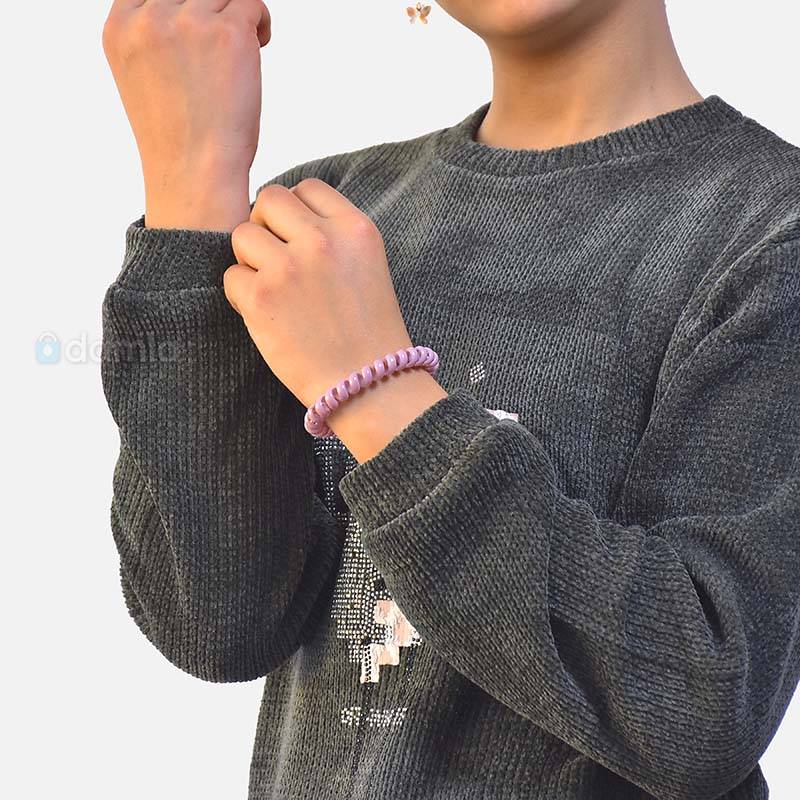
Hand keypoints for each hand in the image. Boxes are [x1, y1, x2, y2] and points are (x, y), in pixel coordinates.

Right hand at [102, 0, 270, 230]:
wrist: (195, 174)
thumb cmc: (177, 138)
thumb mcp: (144, 77)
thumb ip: (152, 36)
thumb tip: (187, 10)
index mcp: (120, 28)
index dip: (180, 5)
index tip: (198, 28)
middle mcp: (149, 19)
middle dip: (209, 8)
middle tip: (223, 39)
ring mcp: (188, 22)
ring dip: (236, 14)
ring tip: (242, 47)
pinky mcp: (228, 32)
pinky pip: (251, 4)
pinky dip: (260, 23)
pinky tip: (259, 47)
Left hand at [224, 179, 443, 443]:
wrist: (369, 385)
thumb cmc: (369, 332)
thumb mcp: (368, 266)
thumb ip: (333, 235)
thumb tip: (282, 216)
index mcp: (355, 228)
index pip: (306, 188)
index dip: (295, 211)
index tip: (297, 239)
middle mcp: (323, 241)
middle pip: (269, 200)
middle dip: (266, 227)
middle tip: (276, 261)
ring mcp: (289, 268)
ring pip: (242, 234)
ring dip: (251, 260)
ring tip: (274, 291)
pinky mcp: (261, 298)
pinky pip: (231, 276)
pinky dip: (243, 296)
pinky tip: (269, 316)